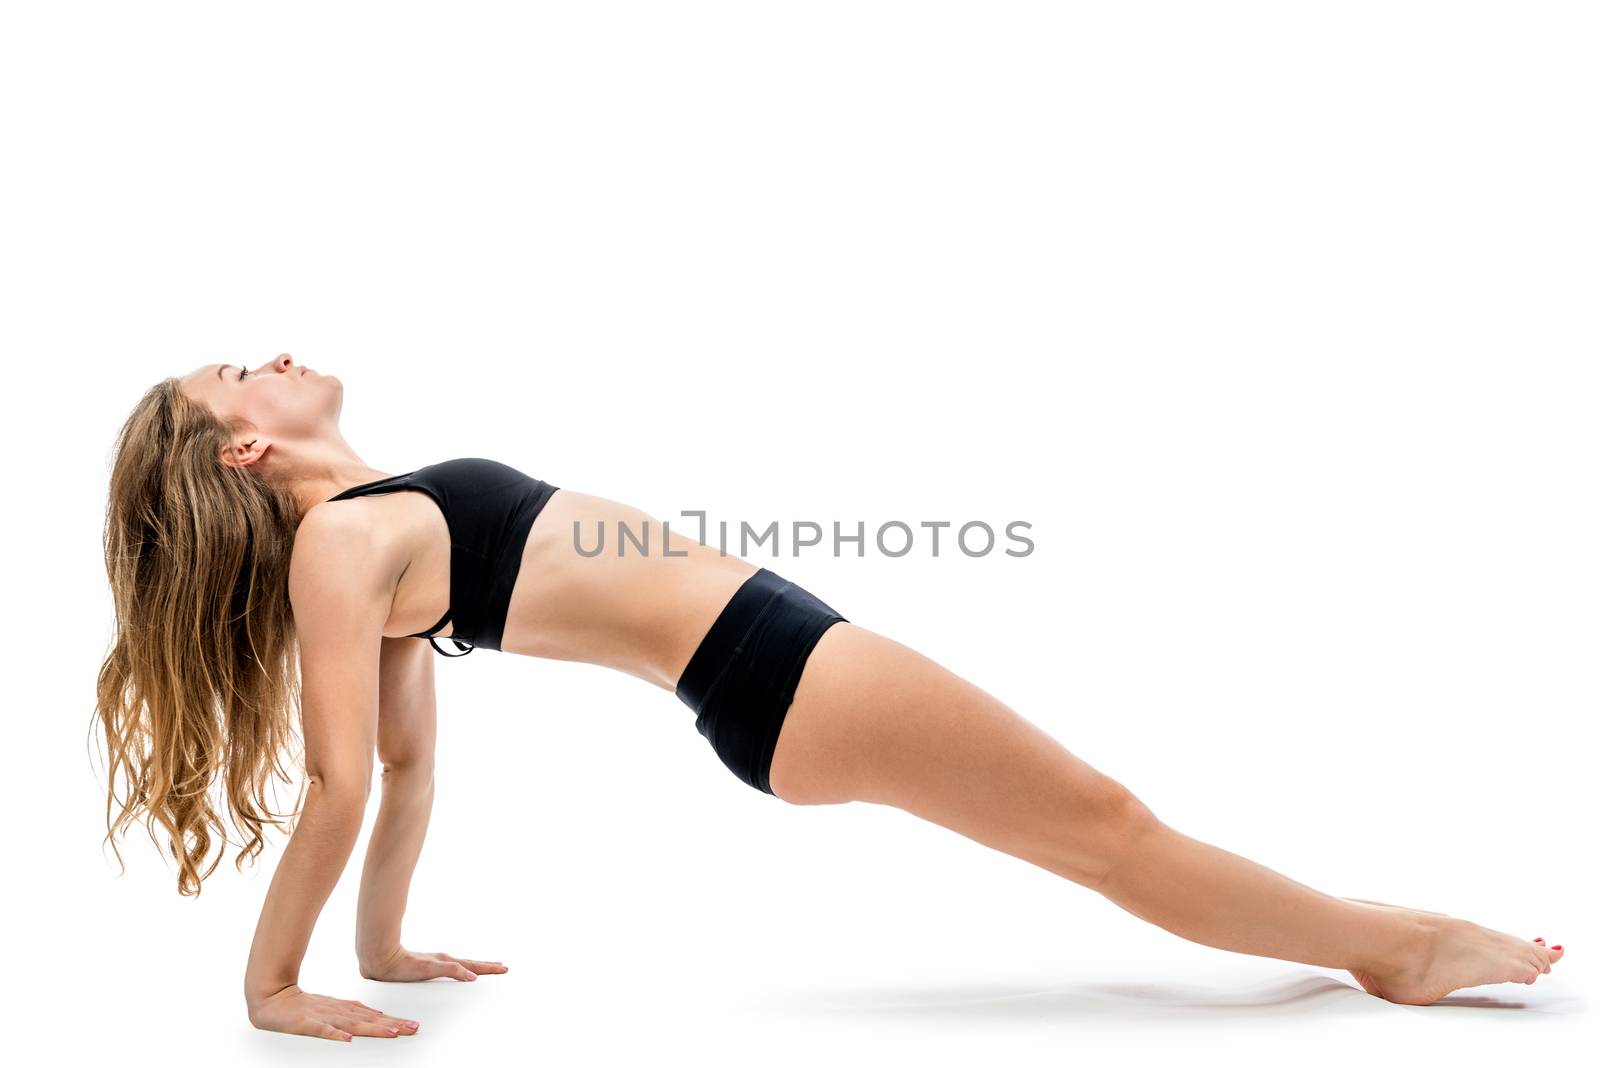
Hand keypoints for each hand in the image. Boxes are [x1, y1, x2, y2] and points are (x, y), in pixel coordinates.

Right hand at [247, 984, 420, 1041]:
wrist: (270, 996)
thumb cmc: (301, 1005)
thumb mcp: (331, 1006)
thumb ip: (352, 1010)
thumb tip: (376, 1012)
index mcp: (344, 1009)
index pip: (373, 1017)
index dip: (394, 1021)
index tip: (413, 1025)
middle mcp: (338, 1012)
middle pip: (369, 1020)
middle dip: (392, 1025)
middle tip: (413, 1029)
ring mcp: (322, 1017)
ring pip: (352, 1024)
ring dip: (372, 1028)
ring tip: (392, 1033)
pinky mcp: (305, 1023)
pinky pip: (322, 1030)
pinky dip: (335, 1034)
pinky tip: (347, 1039)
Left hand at [359, 944, 509, 982]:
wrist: (382, 959)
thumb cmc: (403, 966)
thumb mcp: (431, 969)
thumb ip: (452, 971)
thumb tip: (473, 976)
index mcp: (447, 961)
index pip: (473, 966)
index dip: (489, 968)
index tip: (504, 969)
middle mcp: (444, 960)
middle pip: (471, 963)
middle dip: (486, 966)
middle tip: (501, 966)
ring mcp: (436, 961)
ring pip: (462, 963)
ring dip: (475, 966)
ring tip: (485, 967)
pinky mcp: (428, 965)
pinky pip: (451, 966)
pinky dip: (461, 968)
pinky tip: (458, 970)